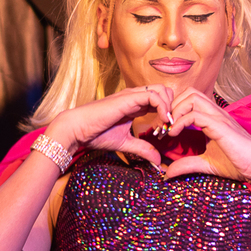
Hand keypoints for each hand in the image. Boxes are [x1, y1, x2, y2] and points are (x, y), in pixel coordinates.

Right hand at [46, 85, 175, 167]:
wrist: (77, 129)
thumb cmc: (96, 134)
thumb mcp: (125, 143)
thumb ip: (142, 148)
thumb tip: (158, 161)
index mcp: (134, 104)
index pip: (160, 100)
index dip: (168, 114)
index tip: (167, 131)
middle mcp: (135, 96)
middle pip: (165, 91)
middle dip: (173, 107)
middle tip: (169, 126)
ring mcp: (132, 95)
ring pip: (162, 90)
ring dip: (169, 107)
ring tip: (166, 125)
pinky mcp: (128, 98)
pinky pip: (154, 96)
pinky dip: (163, 107)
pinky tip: (162, 121)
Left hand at [160, 89, 250, 199]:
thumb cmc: (239, 163)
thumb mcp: (206, 164)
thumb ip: (187, 165)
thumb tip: (167, 173)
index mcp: (214, 118)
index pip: (191, 99)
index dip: (174, 109)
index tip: (165, 128)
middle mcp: (216, 113)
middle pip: (189, 92)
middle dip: (172, 105)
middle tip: (164, 125)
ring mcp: (219, 117)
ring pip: (192, 97)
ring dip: (175, 110)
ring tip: (169, 128)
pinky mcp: (220, 126)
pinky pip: (195, 115)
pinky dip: (180, 121)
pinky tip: (174, 133)